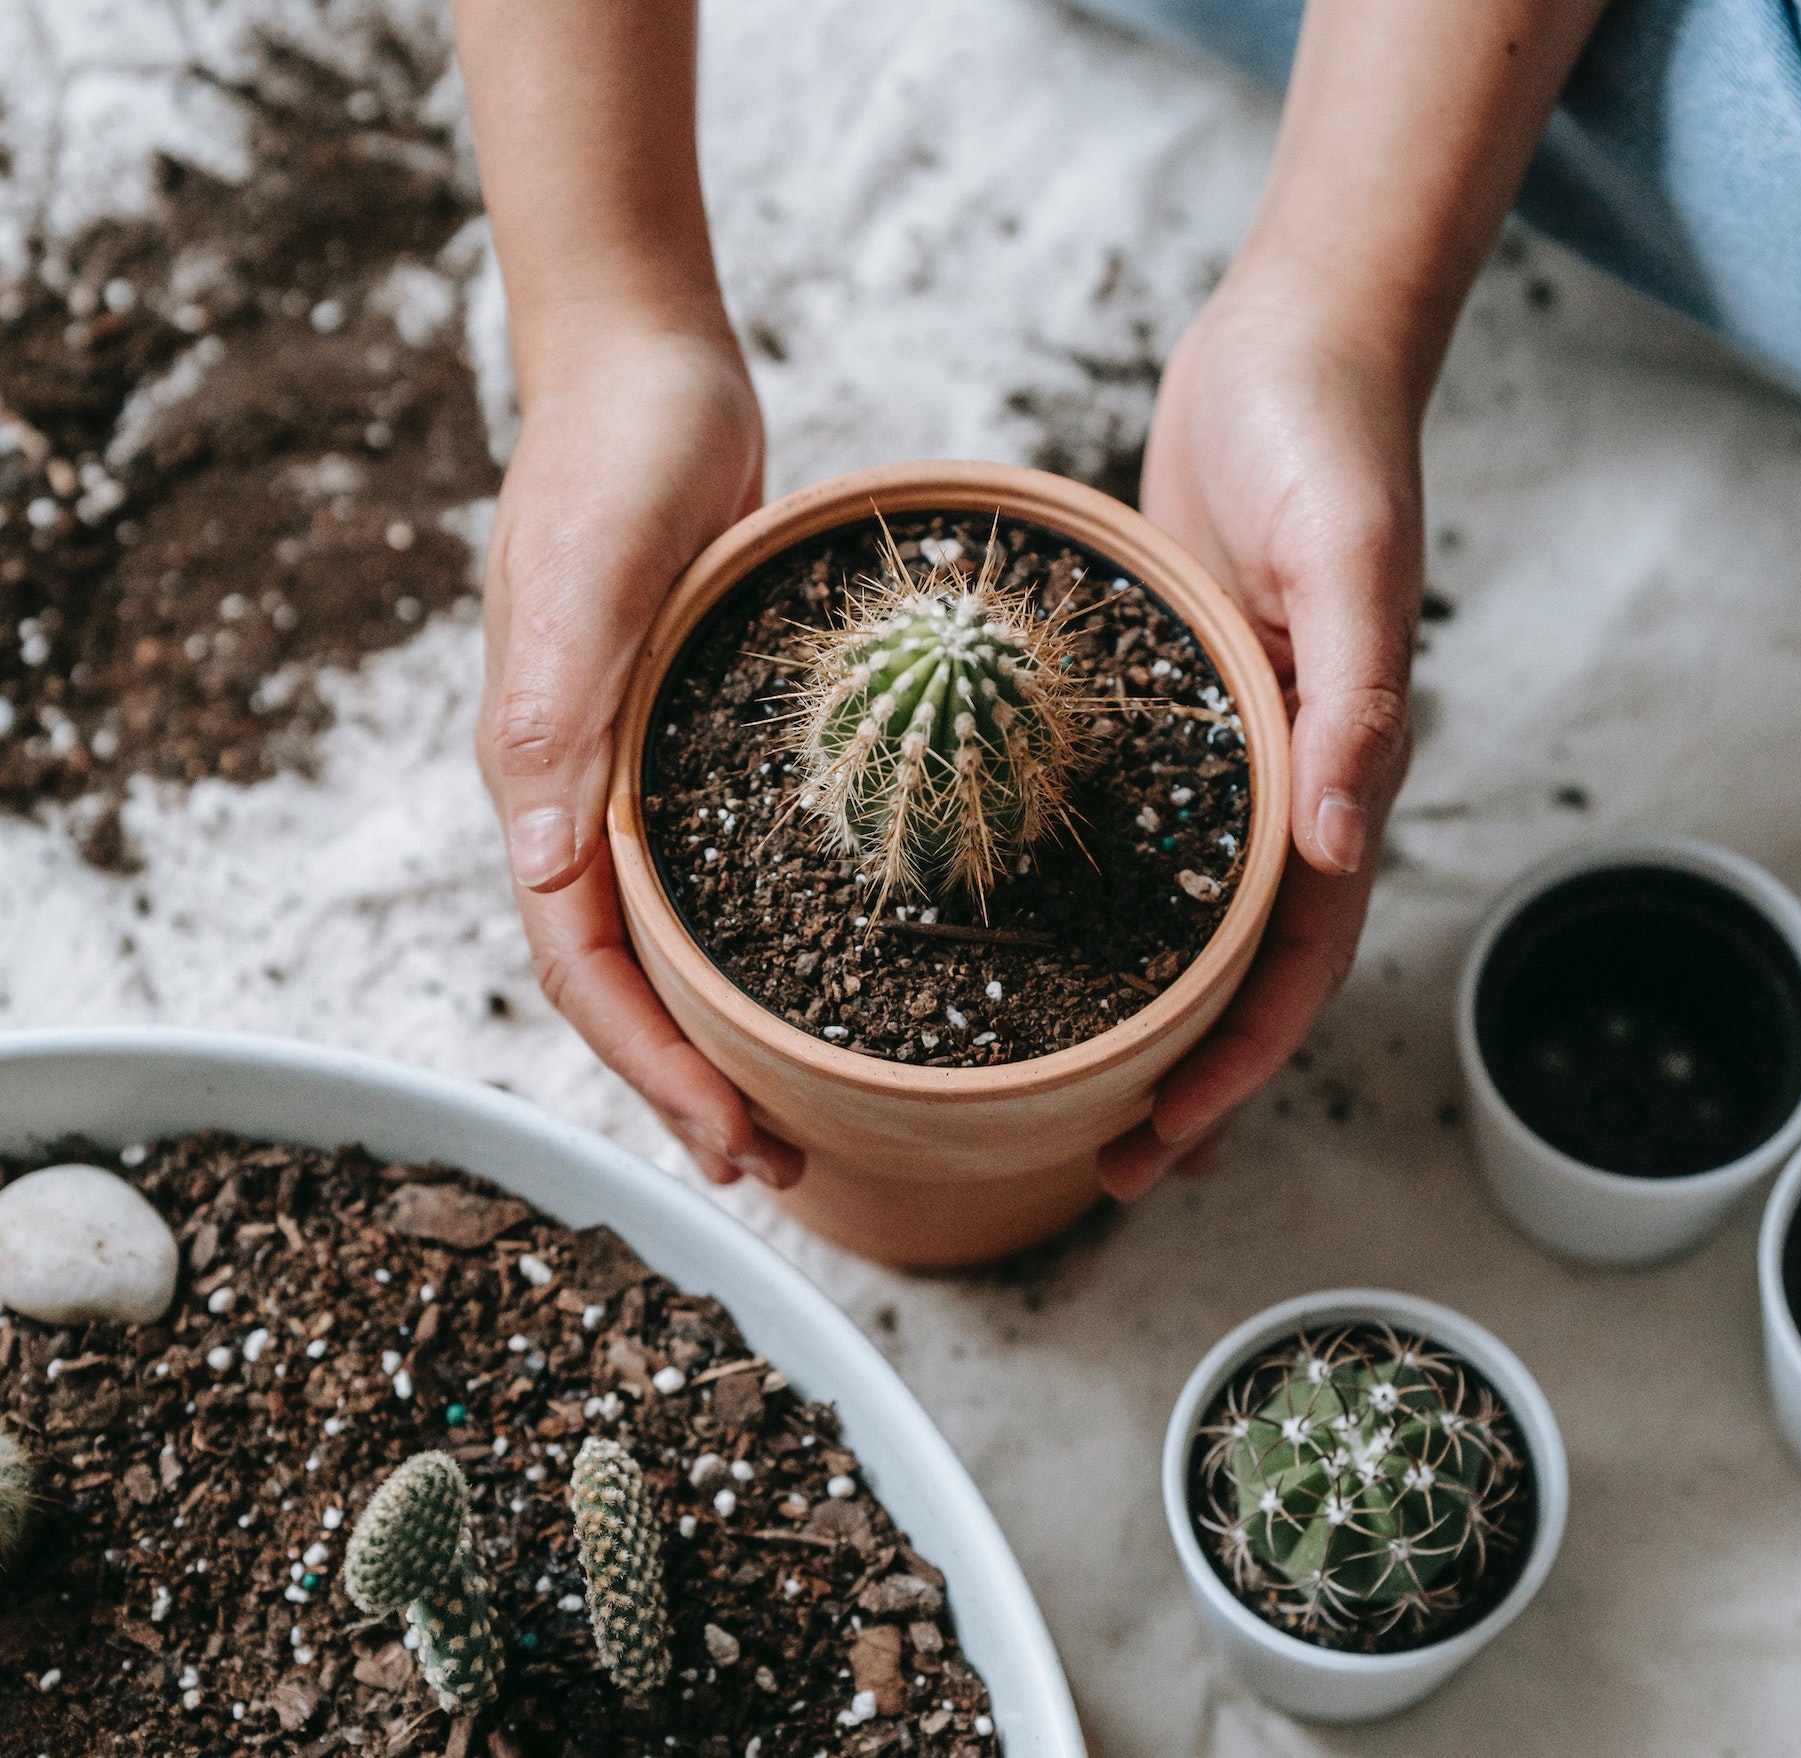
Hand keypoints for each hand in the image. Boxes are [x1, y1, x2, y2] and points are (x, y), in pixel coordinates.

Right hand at [475, 323, 804, 1188]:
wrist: (653, 373)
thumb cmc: (615, 459)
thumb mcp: (584, 576)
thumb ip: (552, 714)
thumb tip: (543, 867)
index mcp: (542, 781)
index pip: (582, 968)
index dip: (651, 1068)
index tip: (731, 1142)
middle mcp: (582, 796)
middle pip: (624, 980)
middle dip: (688, 1084)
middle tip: (776, 1166)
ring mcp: (636, 771)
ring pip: (668, 939)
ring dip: (720, 1032)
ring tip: (796, 1107)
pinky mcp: (691, 741)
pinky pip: (712, 870)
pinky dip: (752, 941)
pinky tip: (816, 973)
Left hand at [1098, 276, 1424, 1198]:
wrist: (1293, 343)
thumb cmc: (1331, 439)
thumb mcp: (1347, 558)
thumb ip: (1357, 699)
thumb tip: (1343, 843)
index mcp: (1333, 773)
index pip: (1293, 963)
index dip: (1234, 1067)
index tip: (1160, 1147)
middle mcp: (1277, 782)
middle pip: (1232, 968)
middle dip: (1177, 1075)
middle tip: (1097, 1162)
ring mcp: (1219, 749)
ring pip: (1178, 913)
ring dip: (1129, 1006)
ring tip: (1051, 1082)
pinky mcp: (1165, 702)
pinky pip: (1127, 823)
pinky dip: (1086, 895)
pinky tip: (1013, 927)